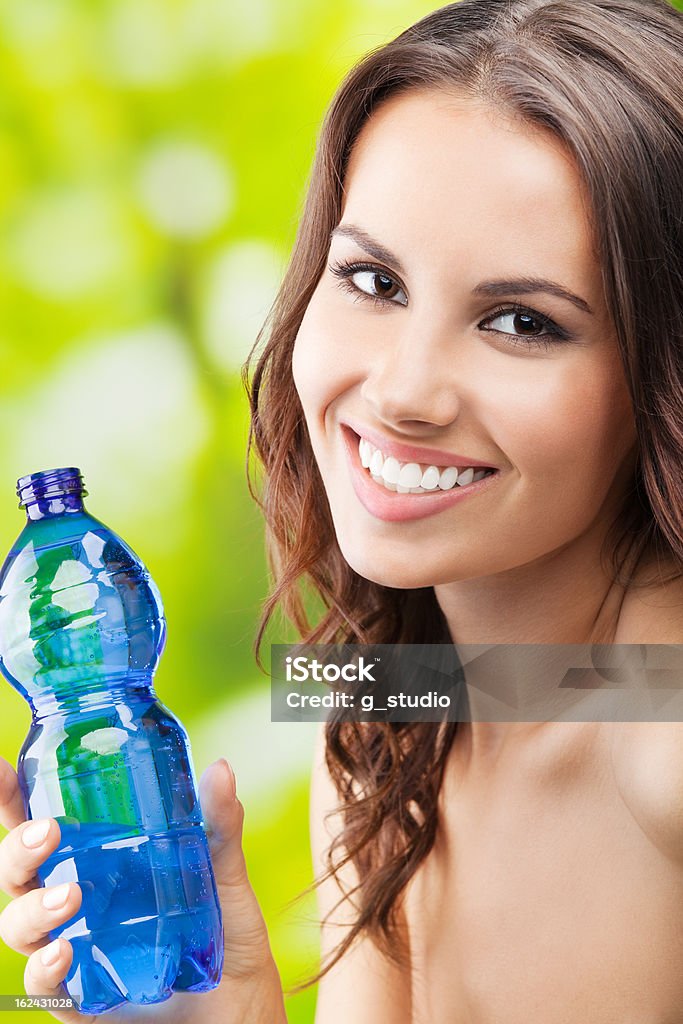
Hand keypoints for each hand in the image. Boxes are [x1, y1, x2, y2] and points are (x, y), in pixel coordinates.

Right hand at [0, 756, 286, 1023]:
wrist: (241, 1007)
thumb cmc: (224, 934)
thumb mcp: (224, 875)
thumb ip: (219, 825)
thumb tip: (219, 769)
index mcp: (99, 861)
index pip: (43, 827)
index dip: (13, 801)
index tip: (2, 771)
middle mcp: (76, 901)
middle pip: (18, 872)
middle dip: (17, 849)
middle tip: (46, 833)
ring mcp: (74, 948)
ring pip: (19, 924)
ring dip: (32, 907)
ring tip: (70, 896)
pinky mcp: (81, 997)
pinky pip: (45, 984)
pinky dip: (44, 967)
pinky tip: (62, 952)